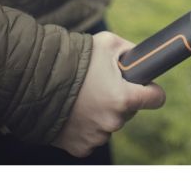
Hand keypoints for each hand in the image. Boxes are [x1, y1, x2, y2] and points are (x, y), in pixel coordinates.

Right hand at [52, 31, 166, 157]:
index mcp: (125, 98)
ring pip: (110, 124)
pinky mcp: (81, 147)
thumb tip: (141, 57)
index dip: (152, 90)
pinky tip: (74, 112)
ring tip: (83, 97)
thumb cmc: (73, 60)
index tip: (146, 87)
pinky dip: (86, 127)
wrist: (34, 81)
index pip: (156, 98)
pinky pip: (92, 137)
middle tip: (101, 85)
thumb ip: (130, 51)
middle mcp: (114, 121)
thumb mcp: (107, 43)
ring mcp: (97, 137)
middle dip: (120, 98)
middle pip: (130, 110)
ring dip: (102, 113)